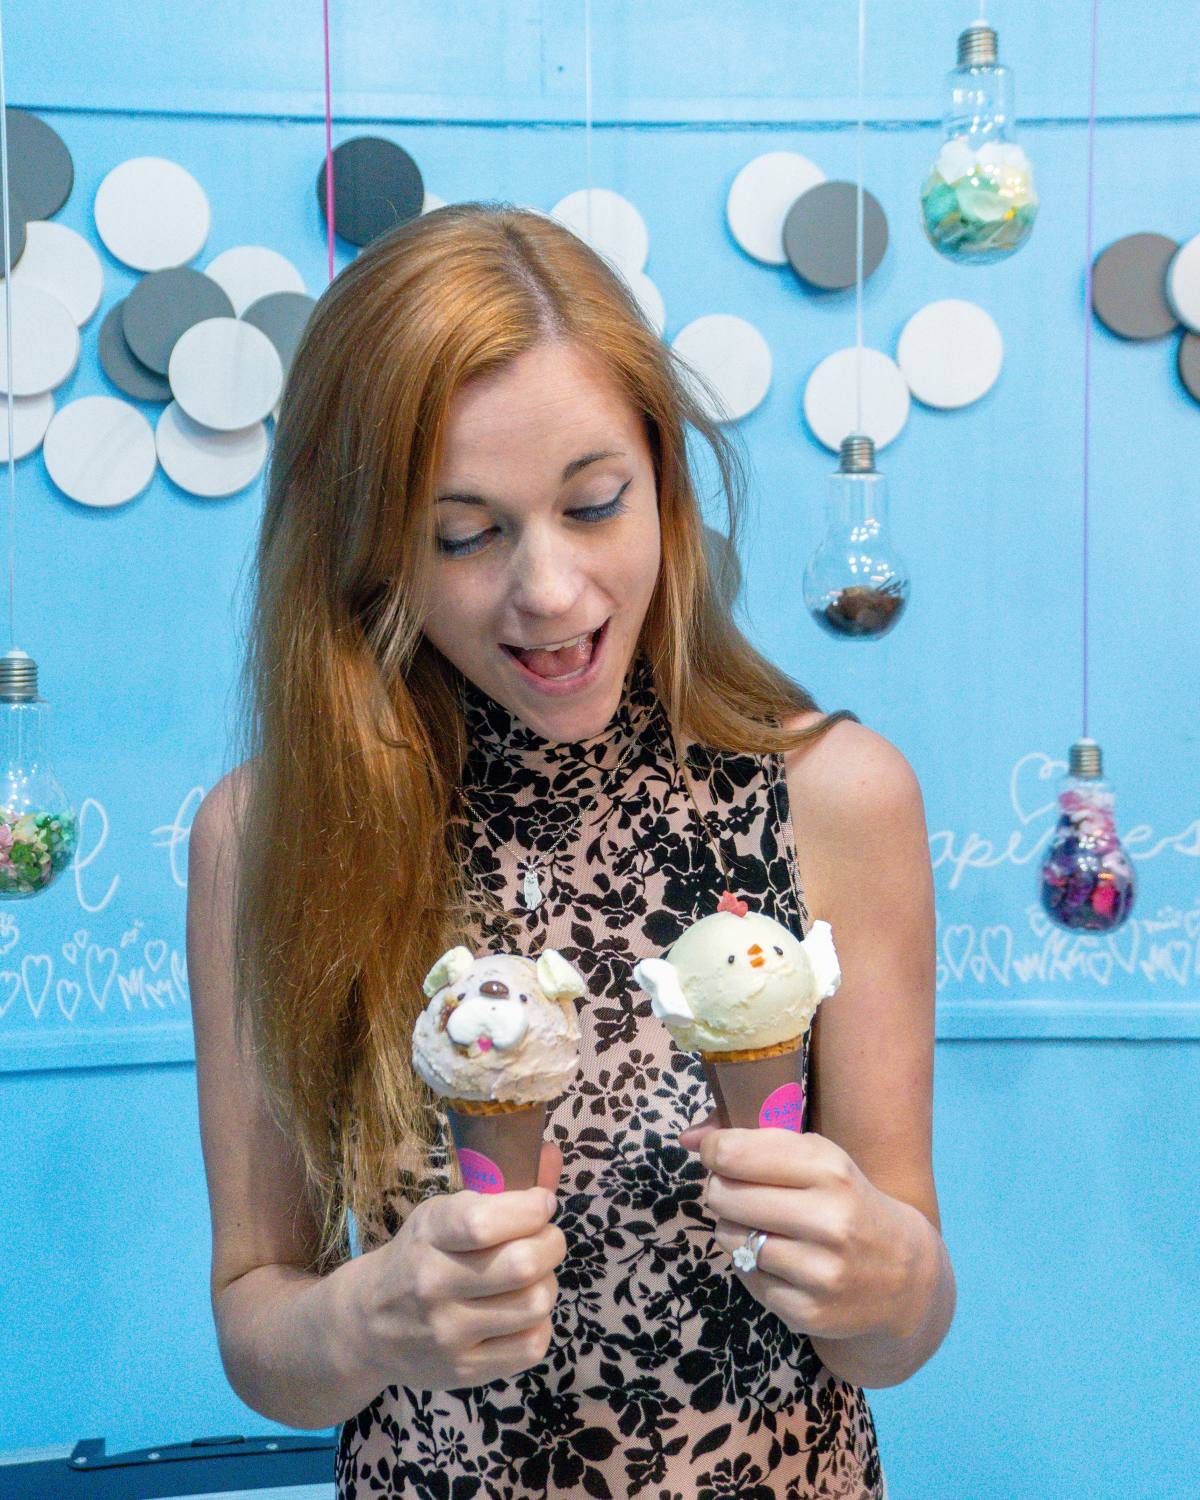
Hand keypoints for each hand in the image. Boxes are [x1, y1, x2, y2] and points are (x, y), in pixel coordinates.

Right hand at [354, 1141, 566, 1390]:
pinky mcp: (464, 1372)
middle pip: (522, 1264)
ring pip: (535, 1304)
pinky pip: (532, 1346)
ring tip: (534, 1276)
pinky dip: (540, 1323)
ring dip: (548, 1283)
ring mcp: (448, 1333)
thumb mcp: (441, 1214)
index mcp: (428, 1235)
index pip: (482, 1223)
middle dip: (552, 1243)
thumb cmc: (417, 1257)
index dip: (529, 1209)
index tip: (542, 1203)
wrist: (366, 1327)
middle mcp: (434, 1285)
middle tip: (547, 1239)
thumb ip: (500, 1188)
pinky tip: (522, 1311)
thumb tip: (553, 1153)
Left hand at [680, 1112, 926, 1342]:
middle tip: (739, 1193)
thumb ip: (752, 1139)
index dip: (714, 1151)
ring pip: (730, 1237)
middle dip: (721, 1190)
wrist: (905, 1276)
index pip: (735, 1153)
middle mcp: (828, 1219)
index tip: (718, 1154)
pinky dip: (750, 1266)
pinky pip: (745, 1277)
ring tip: (762, 1225)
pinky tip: (779, 1260)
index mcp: (829, 1169)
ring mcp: (819, 1270)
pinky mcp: (808, 1311)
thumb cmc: (847, 1201)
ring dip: (733, 1228)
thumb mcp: (818, 1158)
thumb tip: (686, 1136)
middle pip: (724, 1195)